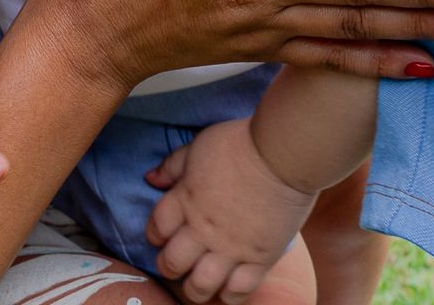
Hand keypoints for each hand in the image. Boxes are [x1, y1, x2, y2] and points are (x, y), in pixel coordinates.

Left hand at [145, 120, 316, 303]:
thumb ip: (173, 165)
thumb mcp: (199, 146)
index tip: (164, 235)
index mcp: (184, 200)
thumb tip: (151, 179)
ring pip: (200, 286)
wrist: (282, 153)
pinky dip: (230, 296)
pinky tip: (229, 287)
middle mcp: (202, 229)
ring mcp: (230, 248)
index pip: (156, 229)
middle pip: (172, 263)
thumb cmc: (241, 143)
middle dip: (170, 266)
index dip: (156, 235)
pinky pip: (238, 292)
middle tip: (179, 262)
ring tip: (200, 281)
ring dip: (195, 288)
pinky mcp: (259, 259)